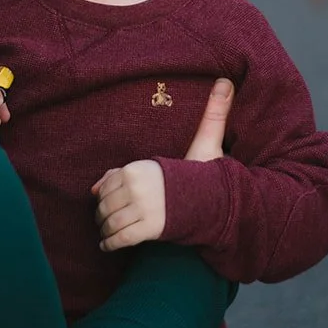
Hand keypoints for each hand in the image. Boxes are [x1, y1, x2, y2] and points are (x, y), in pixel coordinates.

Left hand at [92, 77, 234, 250]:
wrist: (223, 204)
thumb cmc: (210, 175)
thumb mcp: (206, 144)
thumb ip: (211, 115)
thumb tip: (225, 81)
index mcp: (143, 166)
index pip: (110, 182)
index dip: (105, 192)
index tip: (103, 198)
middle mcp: (139, 186)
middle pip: (107, 202)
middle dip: (103, 213)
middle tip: (103, 219)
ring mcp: (144, 209)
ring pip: (111, 221)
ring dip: (106, 229)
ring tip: (106, 232)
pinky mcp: (149, 230)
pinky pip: (120, 238)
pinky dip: (110, 243)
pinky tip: (107, 246)